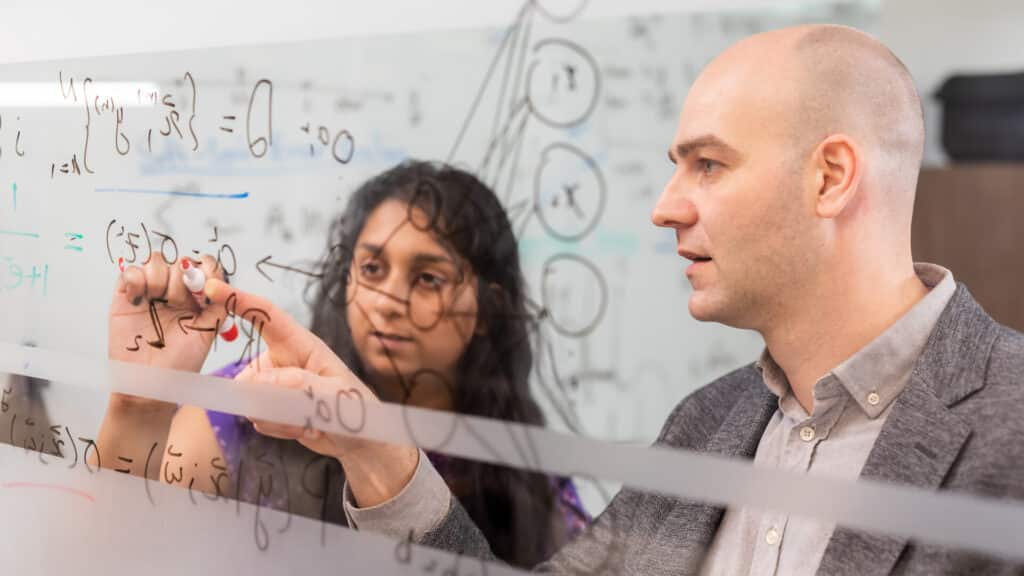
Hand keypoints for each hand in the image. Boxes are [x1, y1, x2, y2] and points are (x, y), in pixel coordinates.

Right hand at [107, 255, 223, 410]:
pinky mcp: (125, 297)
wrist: (150, 382)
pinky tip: (140, 298)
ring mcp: (149, 292)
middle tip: (178, 300)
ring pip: (156, 261)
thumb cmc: (180, 362)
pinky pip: (130, 272)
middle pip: (179, 261)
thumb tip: (220, 280)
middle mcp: (174, 291)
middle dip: (181, 277)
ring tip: (158, 300)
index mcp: (196, 297)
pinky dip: (136, 278)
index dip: (205, 266)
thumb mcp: (208, 331)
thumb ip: (218, 304)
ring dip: (159, 276)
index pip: (203, 266)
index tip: (204, 280)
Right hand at [203, 279, 418, 505]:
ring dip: (280, 418)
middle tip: (306, 412)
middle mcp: (282, 360)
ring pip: (249, 402)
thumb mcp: (335, 397)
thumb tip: (258, 380)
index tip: (212, 286)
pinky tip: (305, 426)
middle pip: (247, 378)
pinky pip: (256, 418)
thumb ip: (299, 386)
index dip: (239, 300)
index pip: (266, 316)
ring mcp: (273, 384)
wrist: (358, 440)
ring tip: (311, 418)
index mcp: (301, 344)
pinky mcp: (269, 405)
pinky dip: (279, 428)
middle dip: (268, 402)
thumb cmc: (355, 410)